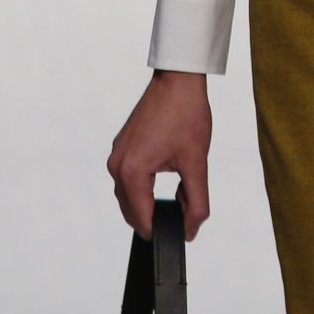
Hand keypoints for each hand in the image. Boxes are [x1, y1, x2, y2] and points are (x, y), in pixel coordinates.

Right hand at [107, 70, 211, 242]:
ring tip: (180, 192)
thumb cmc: (186, 114)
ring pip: (129, 196)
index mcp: (132, 172)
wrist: (178, 80)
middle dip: (155, 217)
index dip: (162, 231)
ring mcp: (116, 155)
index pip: (142, 219)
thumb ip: (196, 202)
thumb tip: (190, 231)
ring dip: (149, 202)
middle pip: (132, 211)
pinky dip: (144, 186)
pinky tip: (168, 174)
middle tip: (184, 212)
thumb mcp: (196, 163)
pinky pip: (128, 178)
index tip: (180, 233)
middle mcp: (117, 166)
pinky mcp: (121, 147)